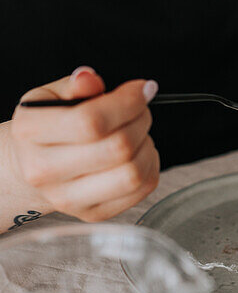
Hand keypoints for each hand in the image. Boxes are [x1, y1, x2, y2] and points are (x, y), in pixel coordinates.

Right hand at [9, 67, 160, 222]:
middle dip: (141, 120)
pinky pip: (142, 189)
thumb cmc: (46, 128)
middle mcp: (44, 171)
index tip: (142, 89)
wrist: (30, 167)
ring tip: (137, 132)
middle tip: (140, 110)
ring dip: (147, 145)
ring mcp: (68, 199)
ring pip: (133, 173)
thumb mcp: (50, 96)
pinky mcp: (93, 213)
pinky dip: (151, 165)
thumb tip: (90, 79)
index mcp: (31, 133)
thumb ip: (74, 85)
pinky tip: (138, 152)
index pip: (90, 121)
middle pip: (117, 148)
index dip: (127, 102)